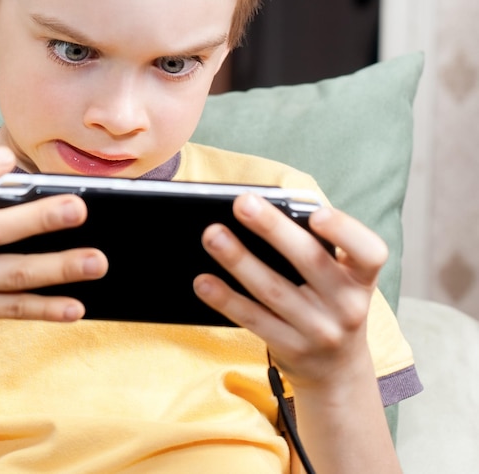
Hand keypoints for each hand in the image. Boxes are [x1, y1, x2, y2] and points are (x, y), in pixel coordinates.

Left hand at [194, 193, 387, 387]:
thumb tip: (263, 212)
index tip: (316, 215)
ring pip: (273, 290)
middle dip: (273, 229)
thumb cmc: (331, 302)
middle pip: (310, 261)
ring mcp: (320, 331)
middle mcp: (347, 305)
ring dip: (239, 260)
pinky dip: (226, 299)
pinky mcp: (291, 349)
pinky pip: (253, 320)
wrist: (338, 369)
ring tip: (212, 235)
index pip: (369, 252)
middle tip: (242, 203)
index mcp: (361, 277)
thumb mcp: (341, 278)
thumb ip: (315, 247)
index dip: (345, 231)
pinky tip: (203, 281)